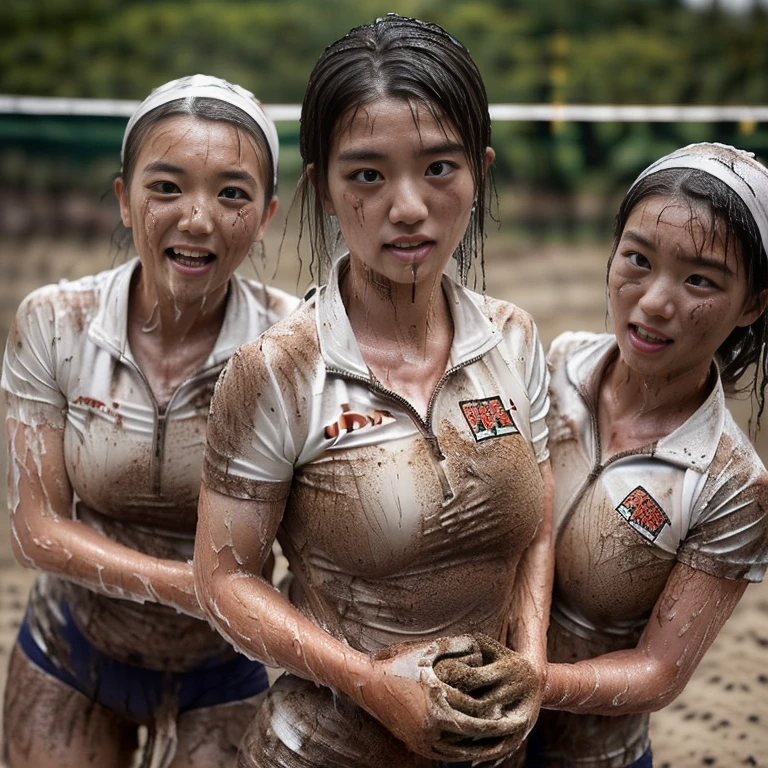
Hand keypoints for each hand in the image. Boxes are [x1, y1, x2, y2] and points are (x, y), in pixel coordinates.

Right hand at [355, 634, 541, 761]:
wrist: (366, 684)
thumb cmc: (399, 663)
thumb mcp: (427, 651)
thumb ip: (455, 647)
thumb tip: (481, 648)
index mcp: (436, 703)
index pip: (475, 712)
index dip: (495, 713)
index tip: (512, 710)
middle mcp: (431, 726)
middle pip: (472, 734)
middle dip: (495, 733)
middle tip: (515, 729)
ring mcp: (422, 739)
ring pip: (461, 750)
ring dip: (482, 747)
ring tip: (502, 742)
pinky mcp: (417, 745)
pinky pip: (446, 754)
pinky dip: (464, 752)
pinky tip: (475, 747)